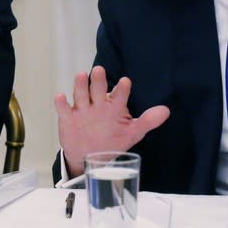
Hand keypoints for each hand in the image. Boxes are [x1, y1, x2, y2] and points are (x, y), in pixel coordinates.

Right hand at [54, 65, 169, 177]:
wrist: (90, 157)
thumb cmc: (112, 140)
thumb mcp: (131, 132)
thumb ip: (147, 121)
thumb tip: (166, 110)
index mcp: (114, 107)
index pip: (119, 95)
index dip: (121, 89)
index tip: (125, 82)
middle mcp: (98, 105)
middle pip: (97, 90)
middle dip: (98, 81)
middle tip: (99, 70)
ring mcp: (82, 110)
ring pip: (80, 95)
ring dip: (80, 86)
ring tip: (80, 75)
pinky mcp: (68, 119)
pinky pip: (64, 110)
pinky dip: (61, 104)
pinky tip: (60, 97)